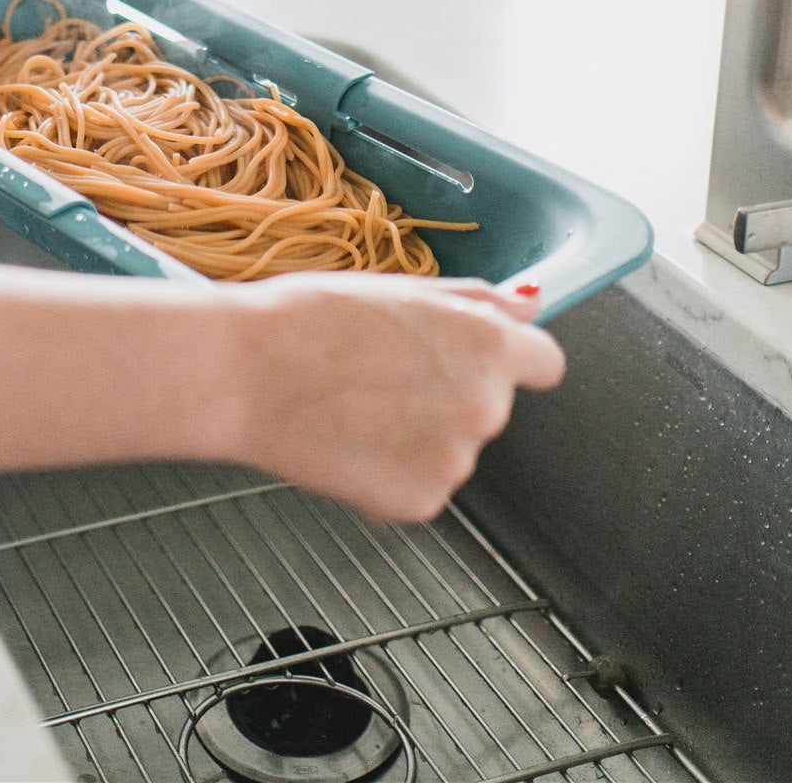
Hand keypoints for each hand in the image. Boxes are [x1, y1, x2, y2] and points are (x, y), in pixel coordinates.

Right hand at [222, 275, 563, 519]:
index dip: (512, 358)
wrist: (245, 373)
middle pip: (489, 404)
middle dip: (448, 392)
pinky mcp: (420, 504)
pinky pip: (420, 485)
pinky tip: (349, 441)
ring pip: (450, 446)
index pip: (546, 361)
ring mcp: (455, 462)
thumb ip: (477, 301)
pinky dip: (391, 470)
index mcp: (487, 346)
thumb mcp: (401, 288)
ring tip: (354, 402)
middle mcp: (485, 406)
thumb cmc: (311, 319)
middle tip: (381, 371)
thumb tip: (529, 305)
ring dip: (418, 432)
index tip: (478, 359)